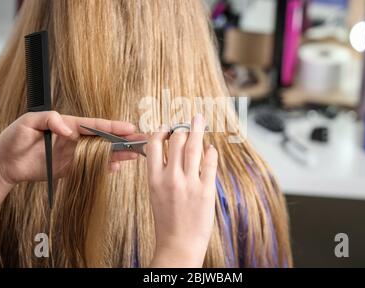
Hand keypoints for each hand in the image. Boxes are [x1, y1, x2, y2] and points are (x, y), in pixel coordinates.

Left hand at [0, 111, 139, 184]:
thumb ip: (50, 120)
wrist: (4, 163)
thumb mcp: (28, 122)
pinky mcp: (70, 168)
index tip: (128, 127)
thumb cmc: (13, 138)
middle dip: (122, 139)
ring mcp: (74, 154)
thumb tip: (68, 129)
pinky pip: (91, 168)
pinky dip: (104, 168)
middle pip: (103, 139)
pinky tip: (115, 168)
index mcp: (68, 125)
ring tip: (134, 155)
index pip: (94, 125)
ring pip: (101, 153)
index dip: (112, 127)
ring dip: (117, 154)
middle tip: (140, 140)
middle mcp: (75, 139)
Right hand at [147, 114, 217, 267]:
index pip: (154, 144)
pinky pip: (210, 162)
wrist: (178, 244)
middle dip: (182, 128)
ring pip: (193, 146)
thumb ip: (160, 172)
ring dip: (197, 129)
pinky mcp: (206, 190)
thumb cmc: (167, 220)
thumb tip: (169, 150)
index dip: (161, 131)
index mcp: (154, 178)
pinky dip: (210, 151)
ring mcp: (189, 183)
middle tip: (187, 124)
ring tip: (199, 120)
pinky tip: (210, 148)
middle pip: (176, 140)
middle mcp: (170, 178)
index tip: (167, 127)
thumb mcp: (156, 193)